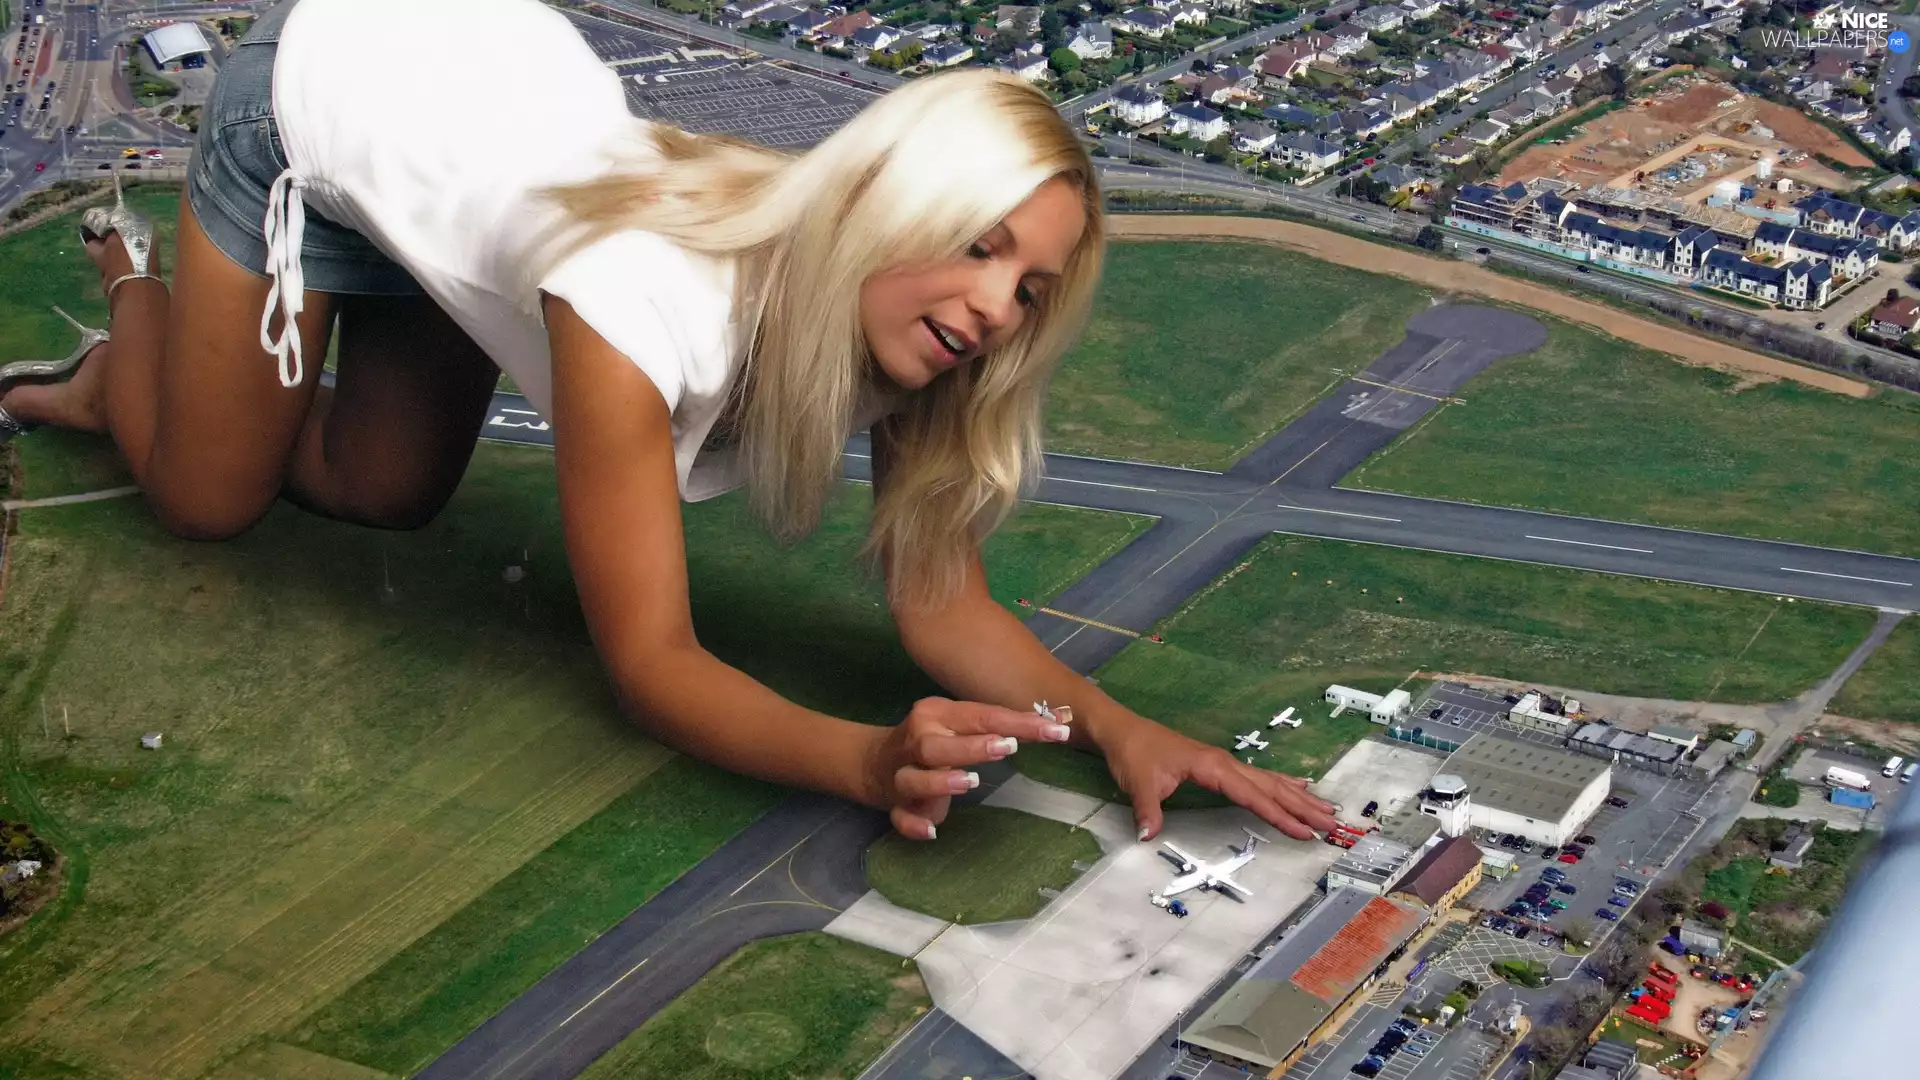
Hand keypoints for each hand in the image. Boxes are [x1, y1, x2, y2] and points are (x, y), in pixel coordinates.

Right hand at [864, 696, 1073, 839]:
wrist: (874, 762)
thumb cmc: (934, 740)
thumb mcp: (960, 725)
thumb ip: (999, 726)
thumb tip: (1057, 723)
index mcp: (934, 714)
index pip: (980, 715)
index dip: (1018, 723)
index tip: (1056, 730)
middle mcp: (915, 740)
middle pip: (936, 744)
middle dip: (971, 746)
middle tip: (1007, 747)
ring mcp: (902, 774)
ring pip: (914, 778)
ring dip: (941, 781)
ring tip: (969, 783)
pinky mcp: (895, 805)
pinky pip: (901, 817)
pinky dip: (913, 824)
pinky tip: (932, 831)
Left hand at [1098, 717, 1338, 841]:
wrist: (1123, 730)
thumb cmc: (1133, 754)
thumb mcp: (1138, 784)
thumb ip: (1147, 811)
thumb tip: (1148, 836)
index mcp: (1212, 766)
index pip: (1252, 795)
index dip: (1278, 815)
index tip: (1302, 831)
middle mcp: (1225, 763)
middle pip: (1271, 787)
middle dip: (1301, 806)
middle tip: (1329, 823)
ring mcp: (1224, 762)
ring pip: (1269, 781)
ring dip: (1297, 795)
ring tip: (1325, 808)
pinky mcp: (1219, 765)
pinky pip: (1258, 776)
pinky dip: (1281, 783)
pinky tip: (1297, 785)